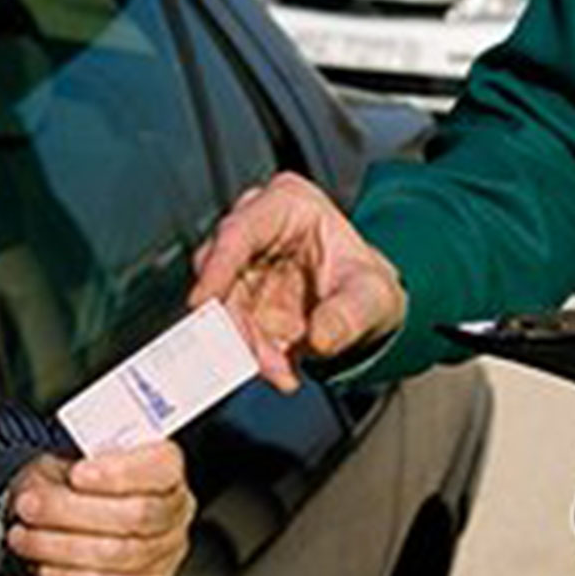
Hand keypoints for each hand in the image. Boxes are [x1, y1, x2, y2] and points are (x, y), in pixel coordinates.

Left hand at [6, 441, 194, 575]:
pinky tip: (46, 566)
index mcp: (168, 469)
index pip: (161, 467)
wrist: (79, 522)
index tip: (77, 474)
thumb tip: (55, 480)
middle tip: (31, 505)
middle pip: (137, 515)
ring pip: (119, 555)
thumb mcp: (79, 458)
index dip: (120, 472)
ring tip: (25, 536)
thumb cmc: (84, 485)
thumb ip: (76, 463)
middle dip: (73, 511)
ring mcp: (167, 552)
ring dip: (60, 547)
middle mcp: (175, 510)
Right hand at [190, 172, 406, 392]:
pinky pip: (230, 330)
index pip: (241, 230)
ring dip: (244, 344)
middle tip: (262, 360)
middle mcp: (255, 230)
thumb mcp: (371, 295)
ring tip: (280, 371)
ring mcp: (241, 267)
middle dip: (237, 322)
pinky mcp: (237, 302)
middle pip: (222, 272)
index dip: (217, 266)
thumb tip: (320, 339)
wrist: (364, 309)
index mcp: (288, 204)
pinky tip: (278, 371)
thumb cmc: (365, 285)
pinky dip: (250, 355)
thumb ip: (348, 315)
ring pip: (221, 306)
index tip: (203, 301)